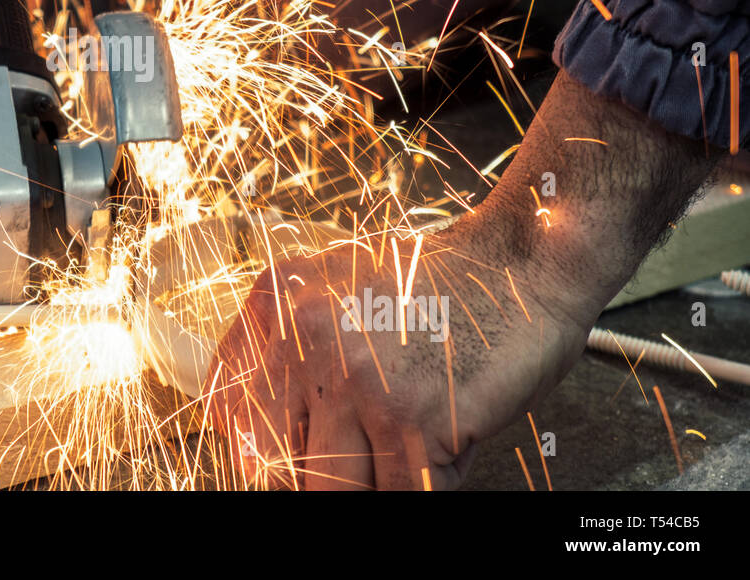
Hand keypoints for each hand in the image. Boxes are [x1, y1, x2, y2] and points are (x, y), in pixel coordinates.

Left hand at [209, 72, 715, 488]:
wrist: (521, 259)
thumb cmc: (436, 279)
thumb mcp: (334, 288)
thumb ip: (288, 348)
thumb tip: (252, 431)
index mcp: (275, 308)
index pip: (229, 413)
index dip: (260, 449)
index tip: (289, 456)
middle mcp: (307, 343)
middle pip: (280, 462)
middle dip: (315, 474)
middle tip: (355, 459)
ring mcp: (361, 383)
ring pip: (336, 490)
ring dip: (370, 484)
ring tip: (397, 451)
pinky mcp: (418, 420)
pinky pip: (402, 493)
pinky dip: (420, 484)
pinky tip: (439, 445)